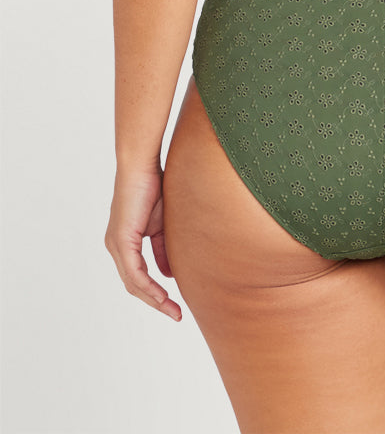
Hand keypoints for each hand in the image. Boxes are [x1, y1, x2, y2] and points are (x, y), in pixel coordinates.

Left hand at [105, 166, 181, 321]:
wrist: (142, 165)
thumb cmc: (153, 185)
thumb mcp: (162, 223)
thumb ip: (163, 248)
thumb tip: (169, 273)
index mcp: (124, 242)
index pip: (138, 276)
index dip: (155, 292)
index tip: (174, 303)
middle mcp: (115, 247)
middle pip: (134, 285)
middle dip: (156, 302)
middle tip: (176, 314)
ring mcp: (116, 245)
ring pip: (133, 283)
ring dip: (154, 299)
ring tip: (173, 310)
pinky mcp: (121, 241)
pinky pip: (135, 272)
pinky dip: (149, 286)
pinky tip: (163, 295)